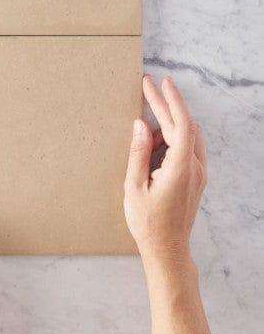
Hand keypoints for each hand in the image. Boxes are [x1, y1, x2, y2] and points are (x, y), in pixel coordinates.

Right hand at [124, 75, 207, 263]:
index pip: (181, 124)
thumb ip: (138, 152)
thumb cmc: (147, 222)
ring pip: (188, 136)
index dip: (171, 101)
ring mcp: (199, 175)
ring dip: (169, 122)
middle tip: (149, 85)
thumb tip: (141, 124)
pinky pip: (188, 148)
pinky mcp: (196, 179)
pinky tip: (155, 140)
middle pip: (184, 126)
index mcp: (181, 169)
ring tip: (144, 121)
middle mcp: (196, 169)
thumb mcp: (134, 186)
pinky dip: (173, 137)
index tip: (161, 82)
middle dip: (166, 104)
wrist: (167, 250)